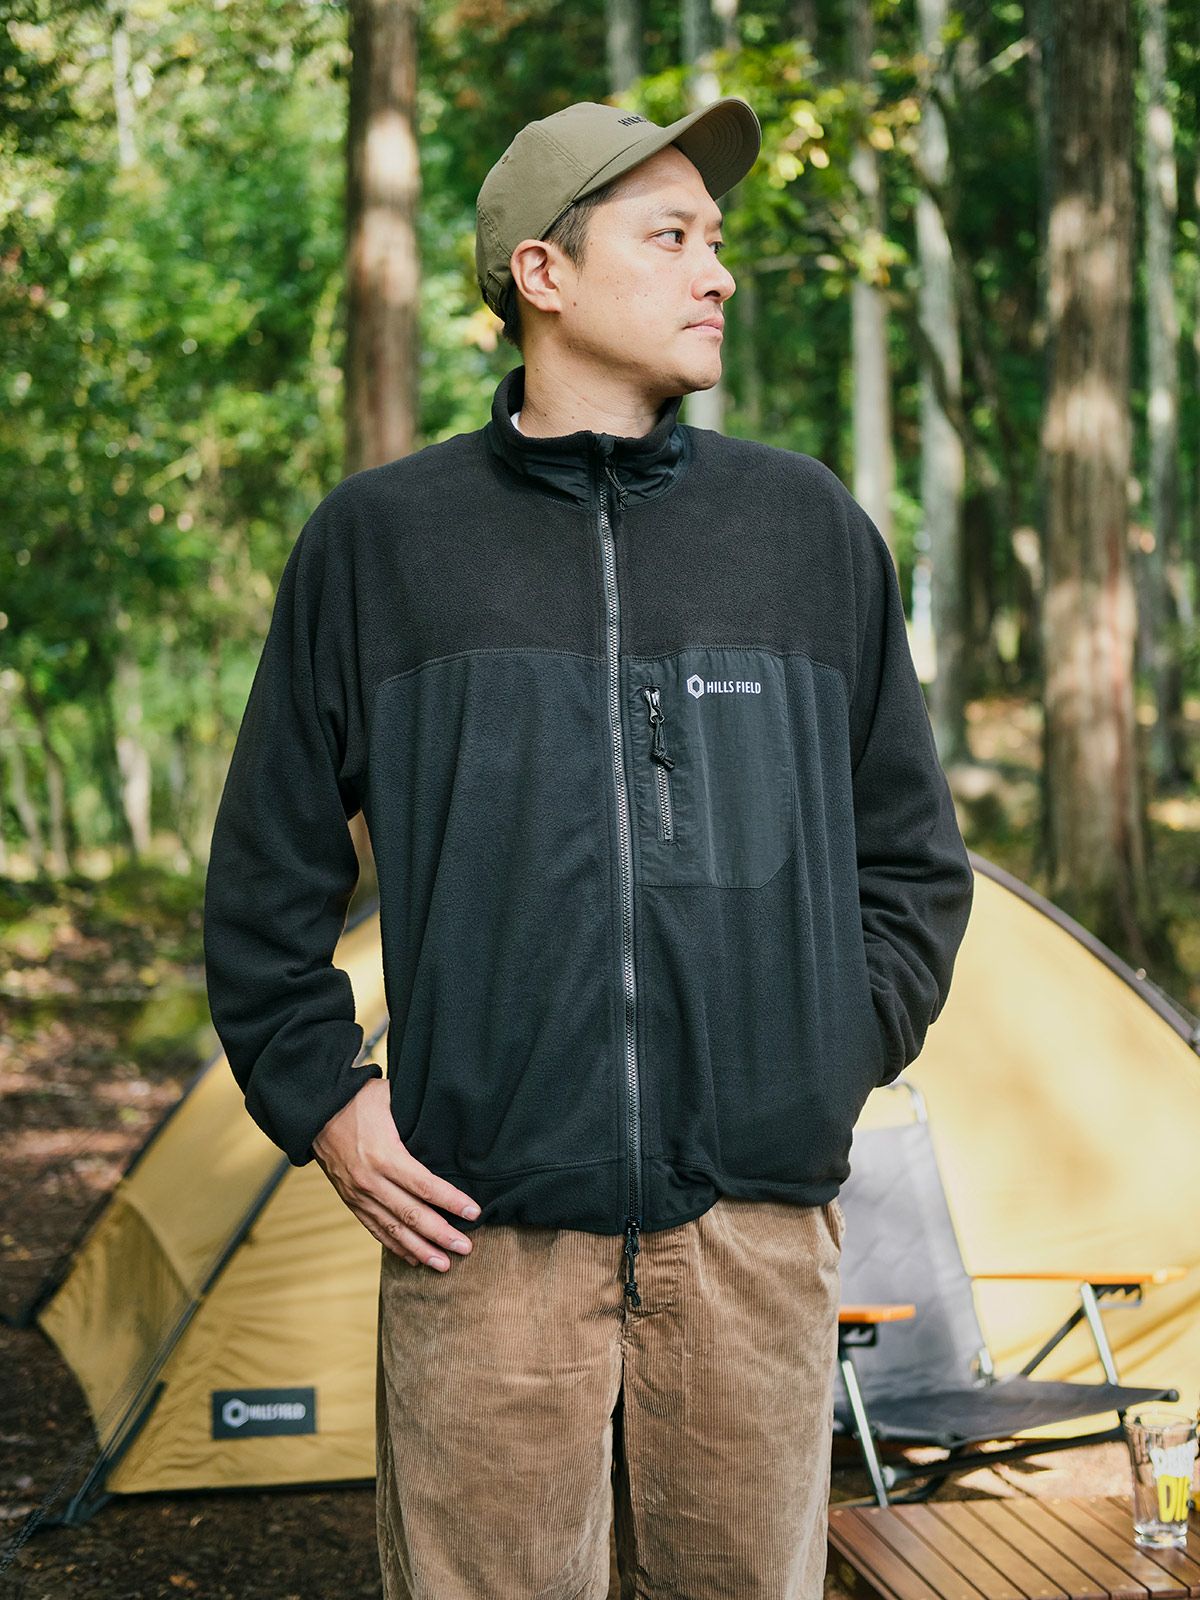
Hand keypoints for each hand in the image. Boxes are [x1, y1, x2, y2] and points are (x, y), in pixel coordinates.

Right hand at [312, 1077, 480, 1270]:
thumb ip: (416, 1112)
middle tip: (466, 1249)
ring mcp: (359, 1195)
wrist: (315, 1111)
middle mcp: (371, 1181)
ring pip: (394, 1229)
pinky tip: (415, 1258)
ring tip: (444, 1264)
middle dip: (441, 1234)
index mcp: (384, 1155)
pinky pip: (376, 1229)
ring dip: (421, 1249)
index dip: (451, 1201)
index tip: (474, 1213)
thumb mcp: (388, 1098)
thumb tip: (447, 1110)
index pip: (425, 1186)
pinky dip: (396, 1246)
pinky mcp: (351, 1201)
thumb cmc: (357, 1100)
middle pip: (412, 1215)